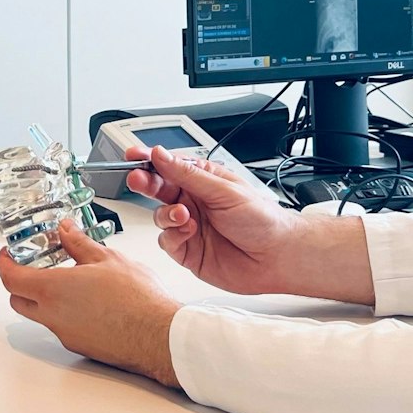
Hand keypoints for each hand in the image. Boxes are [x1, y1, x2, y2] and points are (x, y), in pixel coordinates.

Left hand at [0, 221, 180, 386]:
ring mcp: (66, 334)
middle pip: (18, 299)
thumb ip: (79, 243)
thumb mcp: (107, 258)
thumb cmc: (138, 300)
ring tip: (69, 280)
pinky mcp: (80, 346)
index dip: (4, 263)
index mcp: (53, 290)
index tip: (8, 254)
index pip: (10, 278)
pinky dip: (65, 313)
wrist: (160, 336)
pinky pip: (62, 327)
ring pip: (41, 315)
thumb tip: (65, 230)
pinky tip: (89, 301)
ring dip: (44, 298)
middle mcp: (53, 316)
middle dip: (19, 282)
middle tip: (33, 266)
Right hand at [128, 146, 372, 304]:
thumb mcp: (224, 190)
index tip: (133, 155)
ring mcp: (189, 226)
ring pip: (159, 216)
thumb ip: (188, 175)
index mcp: (203, 181)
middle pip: (158, 189)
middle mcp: (194, 202)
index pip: (169, 166)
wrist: (278, 257)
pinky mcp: (188, 251)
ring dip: (166, 214)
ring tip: (183, 215)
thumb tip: (161, 155)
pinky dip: (173, 236)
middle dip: (146, 183)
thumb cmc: (263, 220)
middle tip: (138, 179)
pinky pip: (166, 241)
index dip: (149, 160)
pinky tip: (187, 232)